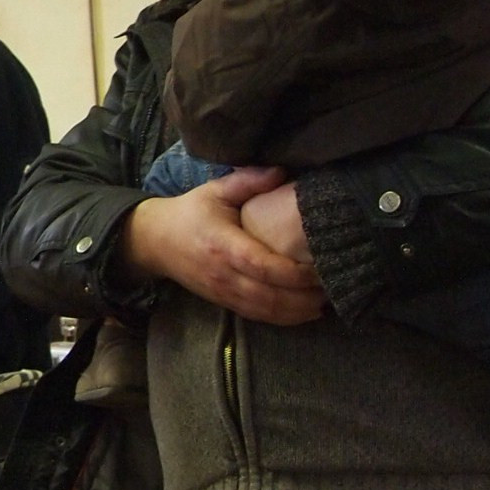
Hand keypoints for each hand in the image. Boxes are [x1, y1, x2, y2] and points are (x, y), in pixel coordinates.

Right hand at [123, 167, 326, 325]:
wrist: (155, 242)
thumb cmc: (189, 213)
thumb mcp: (214, 191)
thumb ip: (247, 181)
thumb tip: (282, 171)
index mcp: (223, 245)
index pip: (262, 265)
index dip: (294, 272)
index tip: (320, 266)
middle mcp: (224, 275)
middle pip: (270, 296)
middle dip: (305, 296)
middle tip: (334, 286)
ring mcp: (224, 292)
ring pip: (267, 311)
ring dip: (299, 311)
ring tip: (326, 301)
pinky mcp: (225, 302)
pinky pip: (259, 316)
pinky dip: (286, 318)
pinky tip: (307, 311)